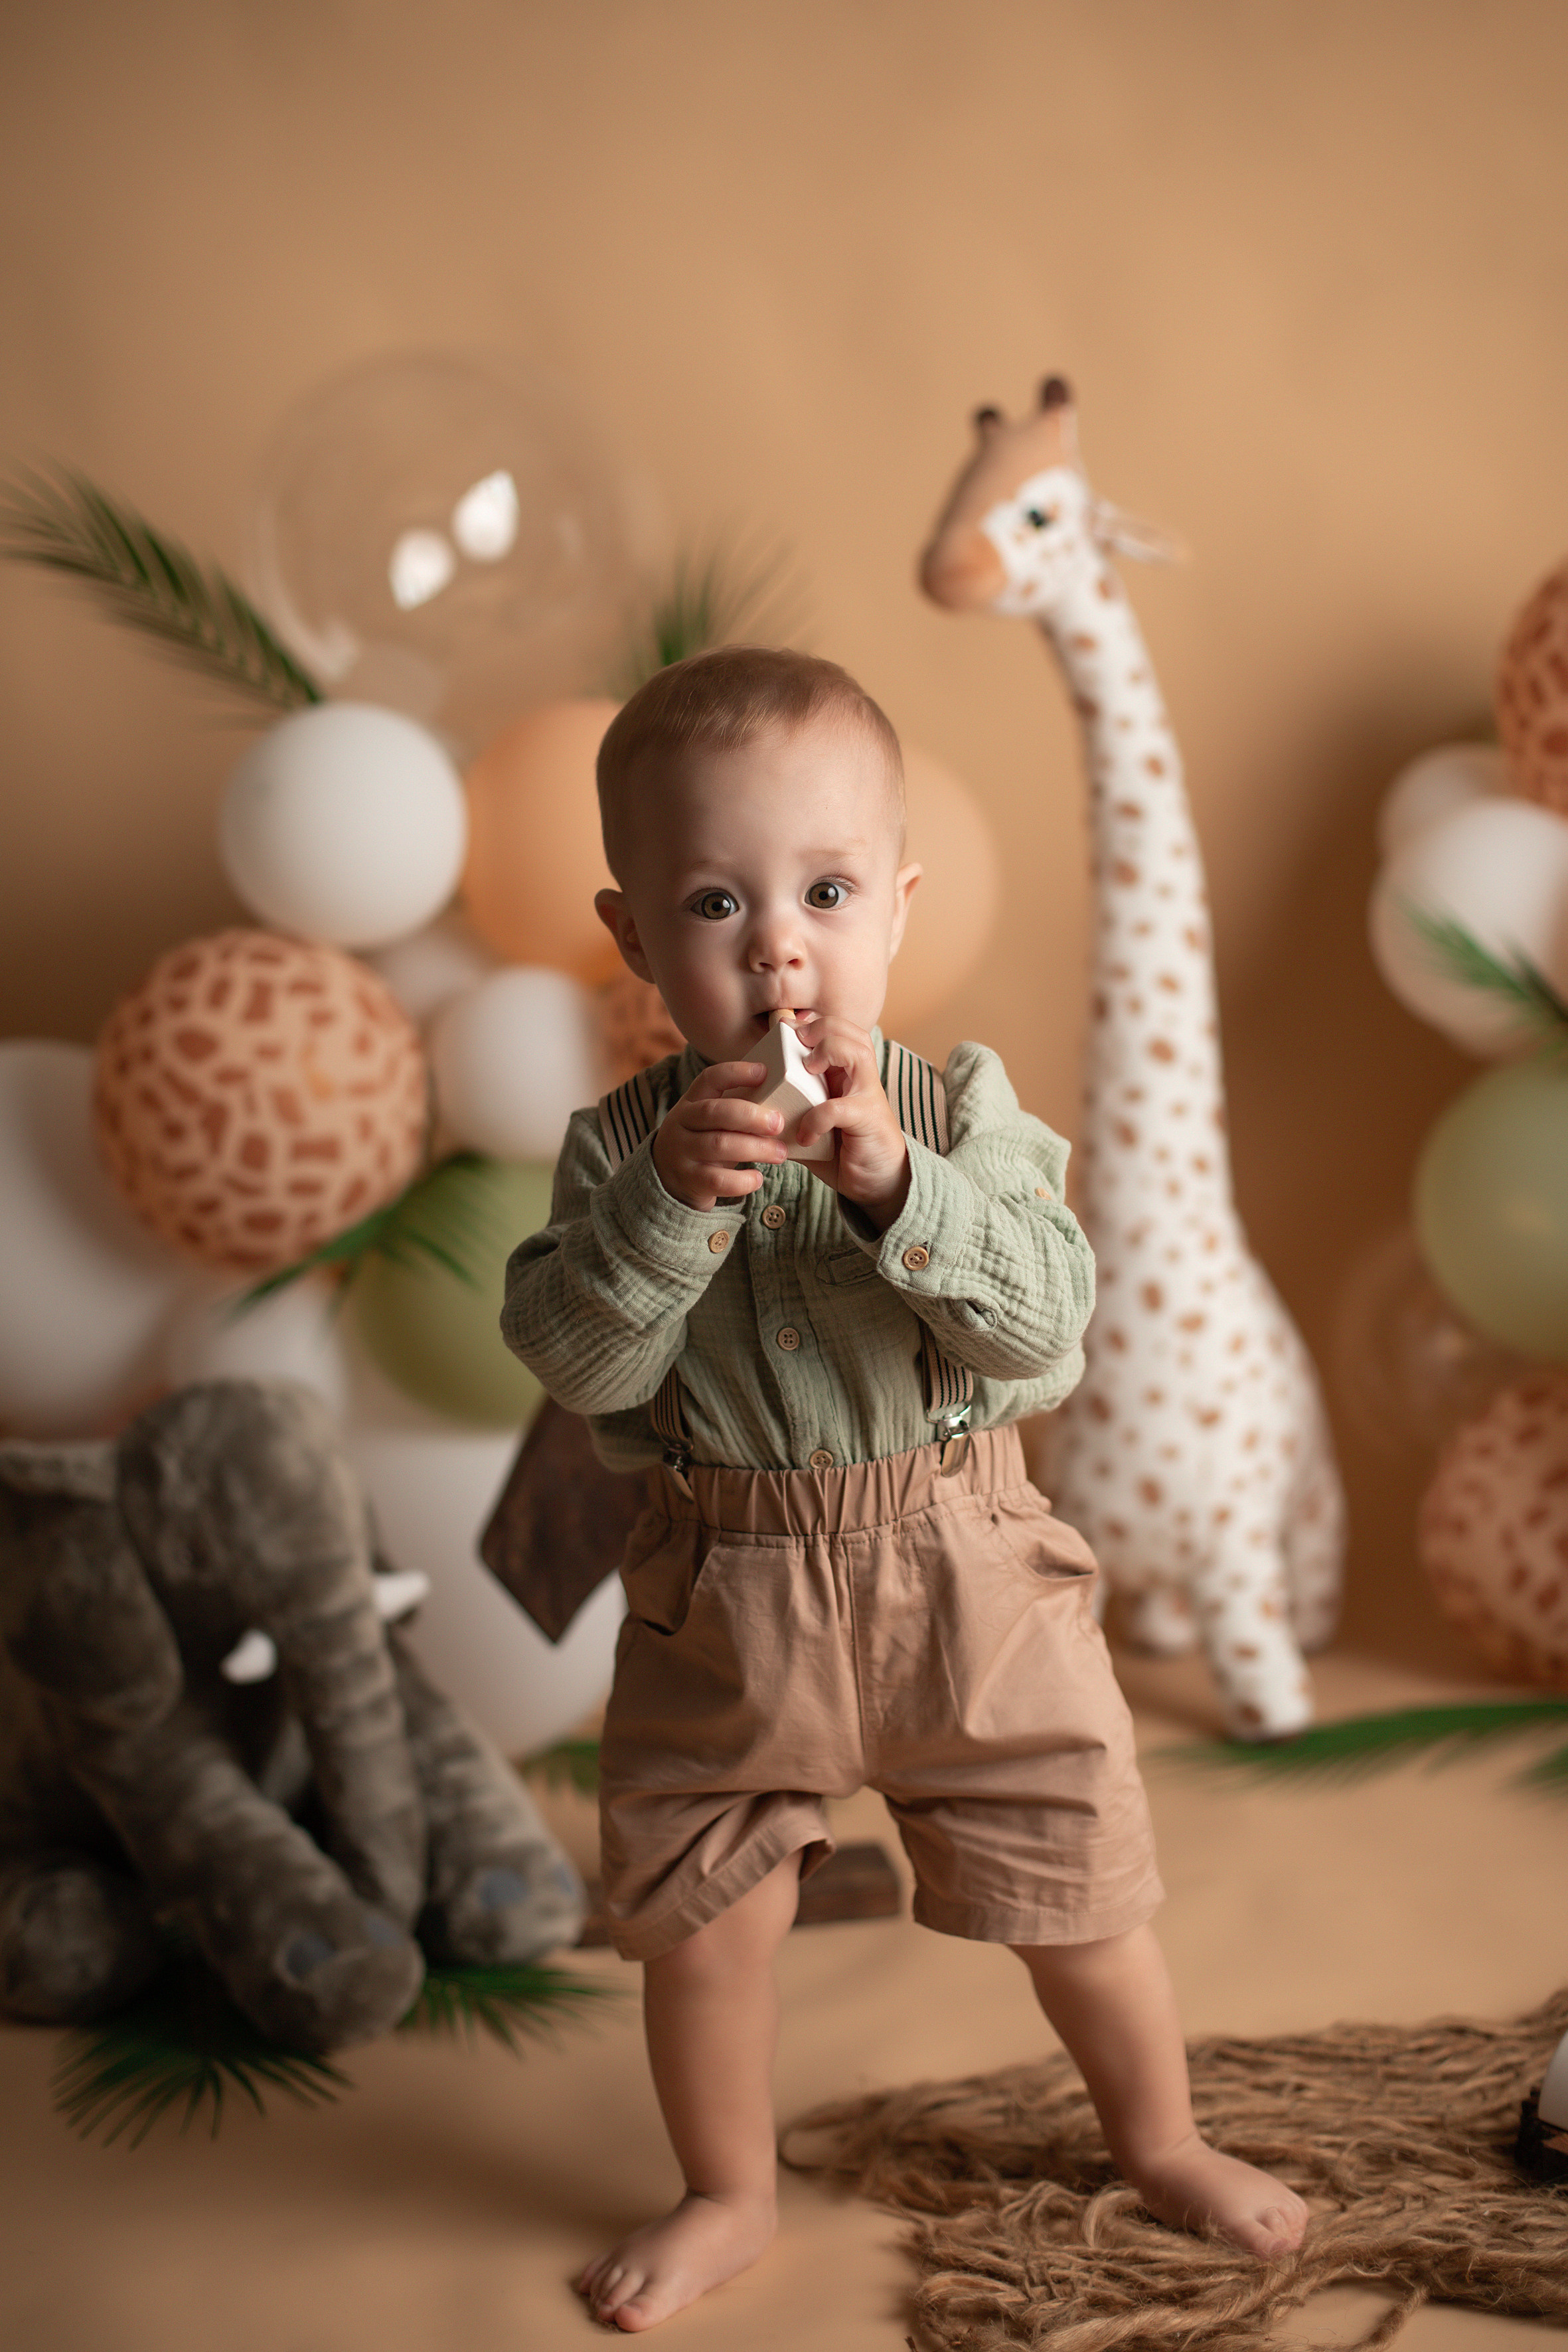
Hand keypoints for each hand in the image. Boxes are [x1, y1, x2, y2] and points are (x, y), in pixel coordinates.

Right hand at [653, 1061, 784, 1211]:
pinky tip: (757, 1178)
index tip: (763, 1072)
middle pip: (715, 1112)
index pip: (709, 1079)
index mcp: (690, 1102)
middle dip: (752, 1116)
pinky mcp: (690, 1181)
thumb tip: (781, 1103)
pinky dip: (743, 1180)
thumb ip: (734, 1112)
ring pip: (719, 1145)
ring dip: (756, 1148)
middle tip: (778, 1123)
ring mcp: (682, 1153)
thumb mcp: (709, 1122)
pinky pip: (719, 1180)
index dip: (736, 1072)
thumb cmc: (703, 1144)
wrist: (668, 1180)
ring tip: (780, 1153)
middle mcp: (681, 1124)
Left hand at [793, 1015, 909, 1230]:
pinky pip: (840, 1107)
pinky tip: (804, 1135)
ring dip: (828, 1052)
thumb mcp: (812, 1124)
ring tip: (806, 1068)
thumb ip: (791, 1110)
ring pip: (857, 1054)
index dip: (813, 1022)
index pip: (838, 1032)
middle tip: (795, 1039)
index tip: (784, 1026)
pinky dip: (817, 1117)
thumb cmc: (843, 1150)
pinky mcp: (868, 1120)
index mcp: (847, 1074)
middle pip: (851, 1033)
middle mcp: (861, 1079)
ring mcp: (868, 1096)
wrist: (878, 1182)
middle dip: (821, 1028)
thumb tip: (751, 1107)